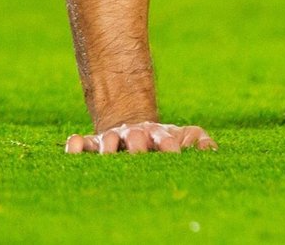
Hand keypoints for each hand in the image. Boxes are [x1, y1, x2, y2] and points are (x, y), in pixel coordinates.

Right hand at [65, 121, 215, 153]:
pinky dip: (76, 145)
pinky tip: (73, 148)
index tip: (173, 154)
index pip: (164, 139)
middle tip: (140, 151)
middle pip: (135, 137)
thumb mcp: (186, 135)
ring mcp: (112, 138)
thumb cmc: (166, 138)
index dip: (168, 146)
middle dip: (137, 144)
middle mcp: (134, 135)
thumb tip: (211, 150)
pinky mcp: (92, 145)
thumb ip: (200, 140)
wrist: (137, 130)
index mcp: (158, 134)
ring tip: (108, 151)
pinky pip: (82, 143)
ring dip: (108, 146)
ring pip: (107, 140)